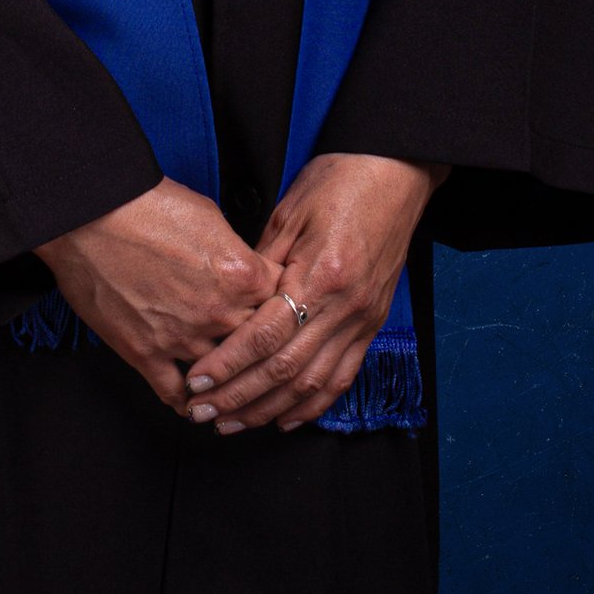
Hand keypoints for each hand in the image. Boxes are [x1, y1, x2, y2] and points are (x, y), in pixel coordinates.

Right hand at [34, 177, 281, 408]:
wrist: (89, 214)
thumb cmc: (145, 203)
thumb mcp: (209, 215)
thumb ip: (235, 252)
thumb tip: (243, 270)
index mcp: (241, 274)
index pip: (281, 305)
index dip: (277, 308)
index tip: (273, 315)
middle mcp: (218, 311)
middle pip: (256, 344)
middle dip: (256, 347)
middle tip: (255, 353)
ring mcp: (182, 337)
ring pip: (221, 374)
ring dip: (226, 379)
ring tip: (230, 386)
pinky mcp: (145, 353)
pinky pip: (175, 394)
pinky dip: (188, 402)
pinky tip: (194, 402)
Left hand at [178, 152, 450, 433]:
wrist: (395, 171)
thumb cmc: (340, 180)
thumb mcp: (289, 212)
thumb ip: (261, 262)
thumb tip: (233, 301)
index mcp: (320, 275)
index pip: (265, 336)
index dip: (228, 363)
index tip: (197, 380)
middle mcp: (344, 307)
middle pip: (285, 370)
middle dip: (239, 396)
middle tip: (202, 411)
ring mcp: (362, 320)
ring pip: (312, 384)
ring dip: (269, 410)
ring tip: (234, 422)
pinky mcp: (372, 324)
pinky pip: (342, 377)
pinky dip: (312, 405)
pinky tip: (285, 418)